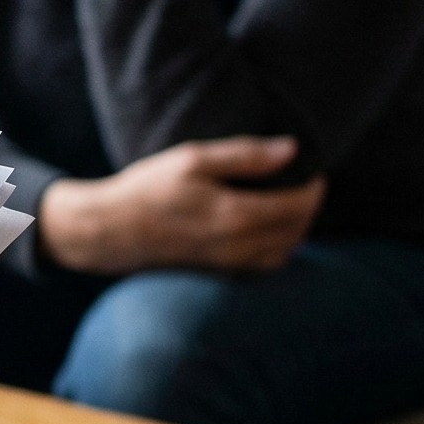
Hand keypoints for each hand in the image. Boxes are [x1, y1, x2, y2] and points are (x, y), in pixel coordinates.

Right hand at [39, 137, 324, 275]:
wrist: (110, 231)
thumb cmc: (147, 190)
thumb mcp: (193, 160)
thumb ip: (245, 156)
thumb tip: (292, 150)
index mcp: (238, 216)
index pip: (300, 203)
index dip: (313, 184)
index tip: (308, 167)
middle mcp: (240, 246)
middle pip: (298, 228)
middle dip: (308, 204)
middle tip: (302, 181)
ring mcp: (230, 265)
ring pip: (286, 250)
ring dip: (295, 227)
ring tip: (286, 201)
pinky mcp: (220, 274)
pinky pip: (265, 265)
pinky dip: (277, 246)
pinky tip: (264, 227)